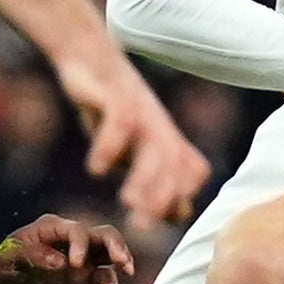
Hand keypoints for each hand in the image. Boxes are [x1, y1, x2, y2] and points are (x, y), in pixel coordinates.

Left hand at [0, 215, 135, 283]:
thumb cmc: (0, 265)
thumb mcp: (10, 259)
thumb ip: (34, 256)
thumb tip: (61, 263)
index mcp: (53, 228)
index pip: (77, 230)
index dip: (80, 244)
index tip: (75, 265)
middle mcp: (73, 240)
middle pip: (104, 235)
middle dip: (116, 245)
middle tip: (121, 261)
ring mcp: (83, 259)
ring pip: (111, 254)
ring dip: (120, 264)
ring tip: (120, 277)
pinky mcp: (85, 279)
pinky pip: (104, 278)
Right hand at [57, 48, 208, 222]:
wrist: (90, 56)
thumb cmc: (112, 109)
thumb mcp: (134, 147)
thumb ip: (155, 178)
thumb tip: (181, 214)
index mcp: (167, 139)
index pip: (193, 172)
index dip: (184, 195)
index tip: (162, 217)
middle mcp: (160, 127)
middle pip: (175, 167)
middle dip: (163, 198)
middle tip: (141, 227)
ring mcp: (141, 111)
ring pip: (154, 149)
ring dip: (144, 180)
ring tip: (128, 203)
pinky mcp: (116, 97)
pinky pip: (120, 123)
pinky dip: (110, 147)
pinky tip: (96, 170)